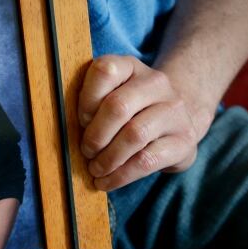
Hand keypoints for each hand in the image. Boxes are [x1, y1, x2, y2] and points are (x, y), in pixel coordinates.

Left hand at [78, 55, 200, 190]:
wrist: (175, 122)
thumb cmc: (129, 112)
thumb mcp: (110, 96)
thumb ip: (90, 104)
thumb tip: (63, 129)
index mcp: (130, 67)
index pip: (105, 70)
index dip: (87, 99)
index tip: (80, 121)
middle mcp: (156, 83)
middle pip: (118, 106)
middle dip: (95, 135)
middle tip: (86, 151)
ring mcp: (174, 111)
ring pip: (134, 135)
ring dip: (108, 158)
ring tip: (95, 169)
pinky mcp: (184, 140)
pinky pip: (147, 160)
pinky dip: (121, 175)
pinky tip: (108, 181)